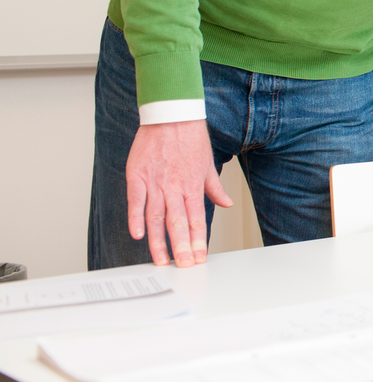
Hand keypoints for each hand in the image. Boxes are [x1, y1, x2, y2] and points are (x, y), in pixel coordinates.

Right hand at [126, 120, 232, 267]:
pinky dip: (136, 218)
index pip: (197, 219)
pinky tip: (138, 235)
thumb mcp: (208, 164)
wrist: (172, 115)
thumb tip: (227, 203)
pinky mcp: (137, 175)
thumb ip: (215, 187)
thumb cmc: (190, 138)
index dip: (198, 240)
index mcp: (193, 185)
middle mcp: (175, 186)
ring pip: (157, 217)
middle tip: (183, 266)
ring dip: (158, 241)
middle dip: (181, 247)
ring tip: (161, 260)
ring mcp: (155, 182)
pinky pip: (136, 201)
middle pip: (178, 222)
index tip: (199, 257)